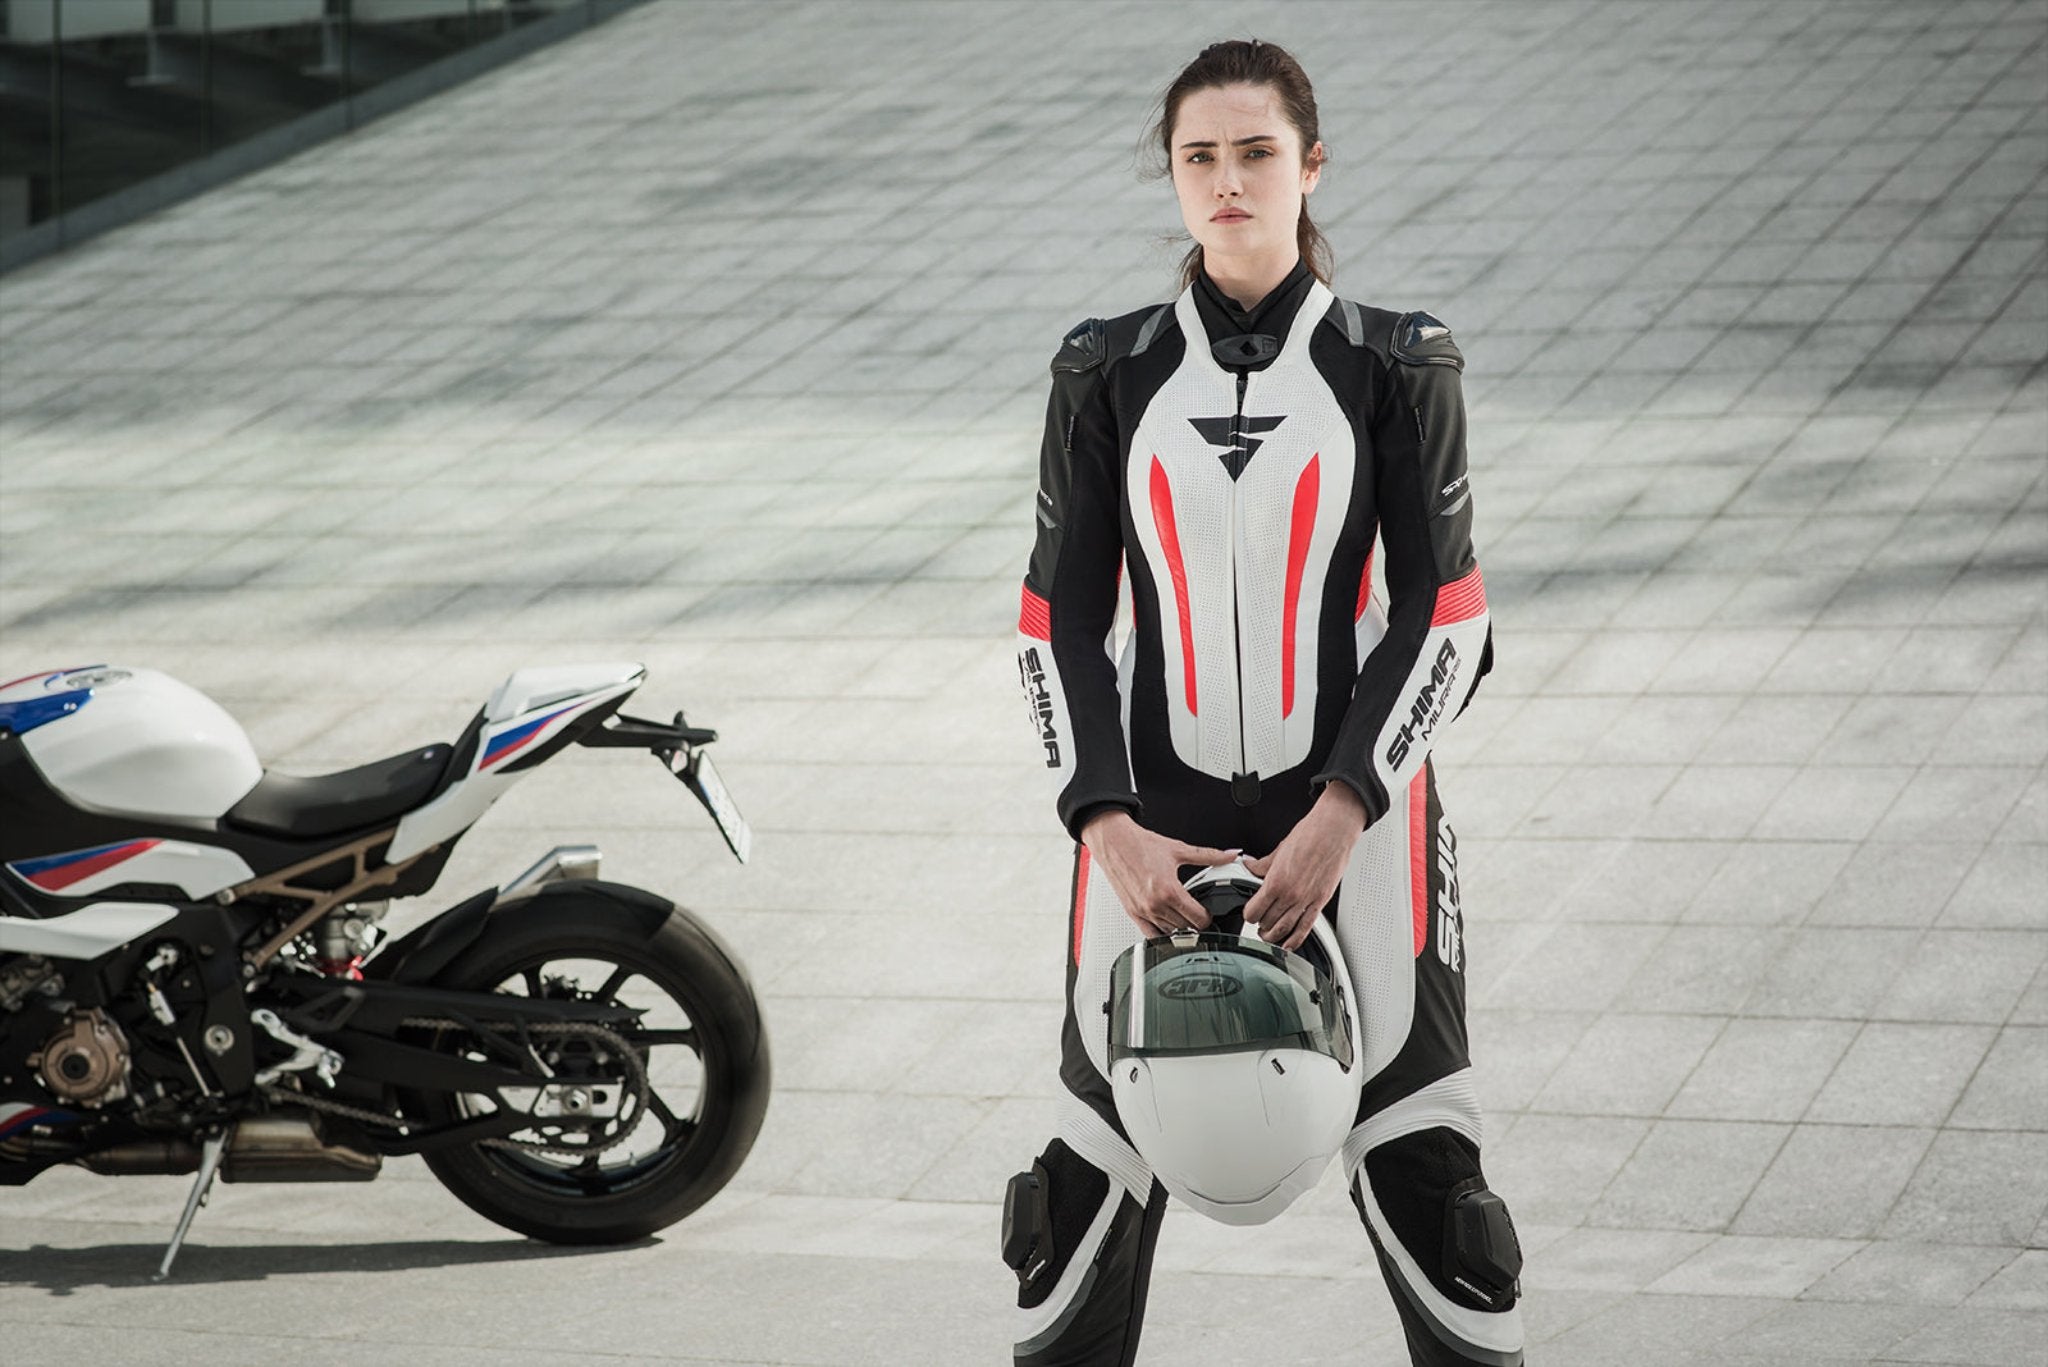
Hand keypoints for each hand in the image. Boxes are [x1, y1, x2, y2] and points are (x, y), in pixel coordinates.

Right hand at [1080, 809, 1239, 938]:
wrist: (1113, 841)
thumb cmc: (1139, 844)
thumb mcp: (1179, 849)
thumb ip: (1209, 855)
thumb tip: (1229, 855)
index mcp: (1169, 890)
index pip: (1198, 919)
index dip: (1208, 916)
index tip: (1208, 911)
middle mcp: (1155, 905)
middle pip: (1186, 928)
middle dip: (1195, 921)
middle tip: (1197, 910)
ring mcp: (1143, 911)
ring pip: (1171, 933)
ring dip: (1180, 927)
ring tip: (1182, 914)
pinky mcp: (1133, 913)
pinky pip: (1151, 935)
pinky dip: (1162, 933)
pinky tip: (1167, 924)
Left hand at [1241, 784, 1366, 948]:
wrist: (1334, 830)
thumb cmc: (1310, 835)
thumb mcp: (1278, 850)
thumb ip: (1262, 864)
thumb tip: (1249, 866)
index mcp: (1276, 881)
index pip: (1254, 910)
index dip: (1249, 914)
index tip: (1249, 912)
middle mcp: (1290, 894)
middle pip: (1267, 922)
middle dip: (1260, 925)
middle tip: (1259, 923)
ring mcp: (1306, 900)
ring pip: (1284, 929)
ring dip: (1274, 936)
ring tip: (1269, 935)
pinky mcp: (1320, 901)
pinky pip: (1306, 927)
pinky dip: (1295, 940)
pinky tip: (1289, 945)